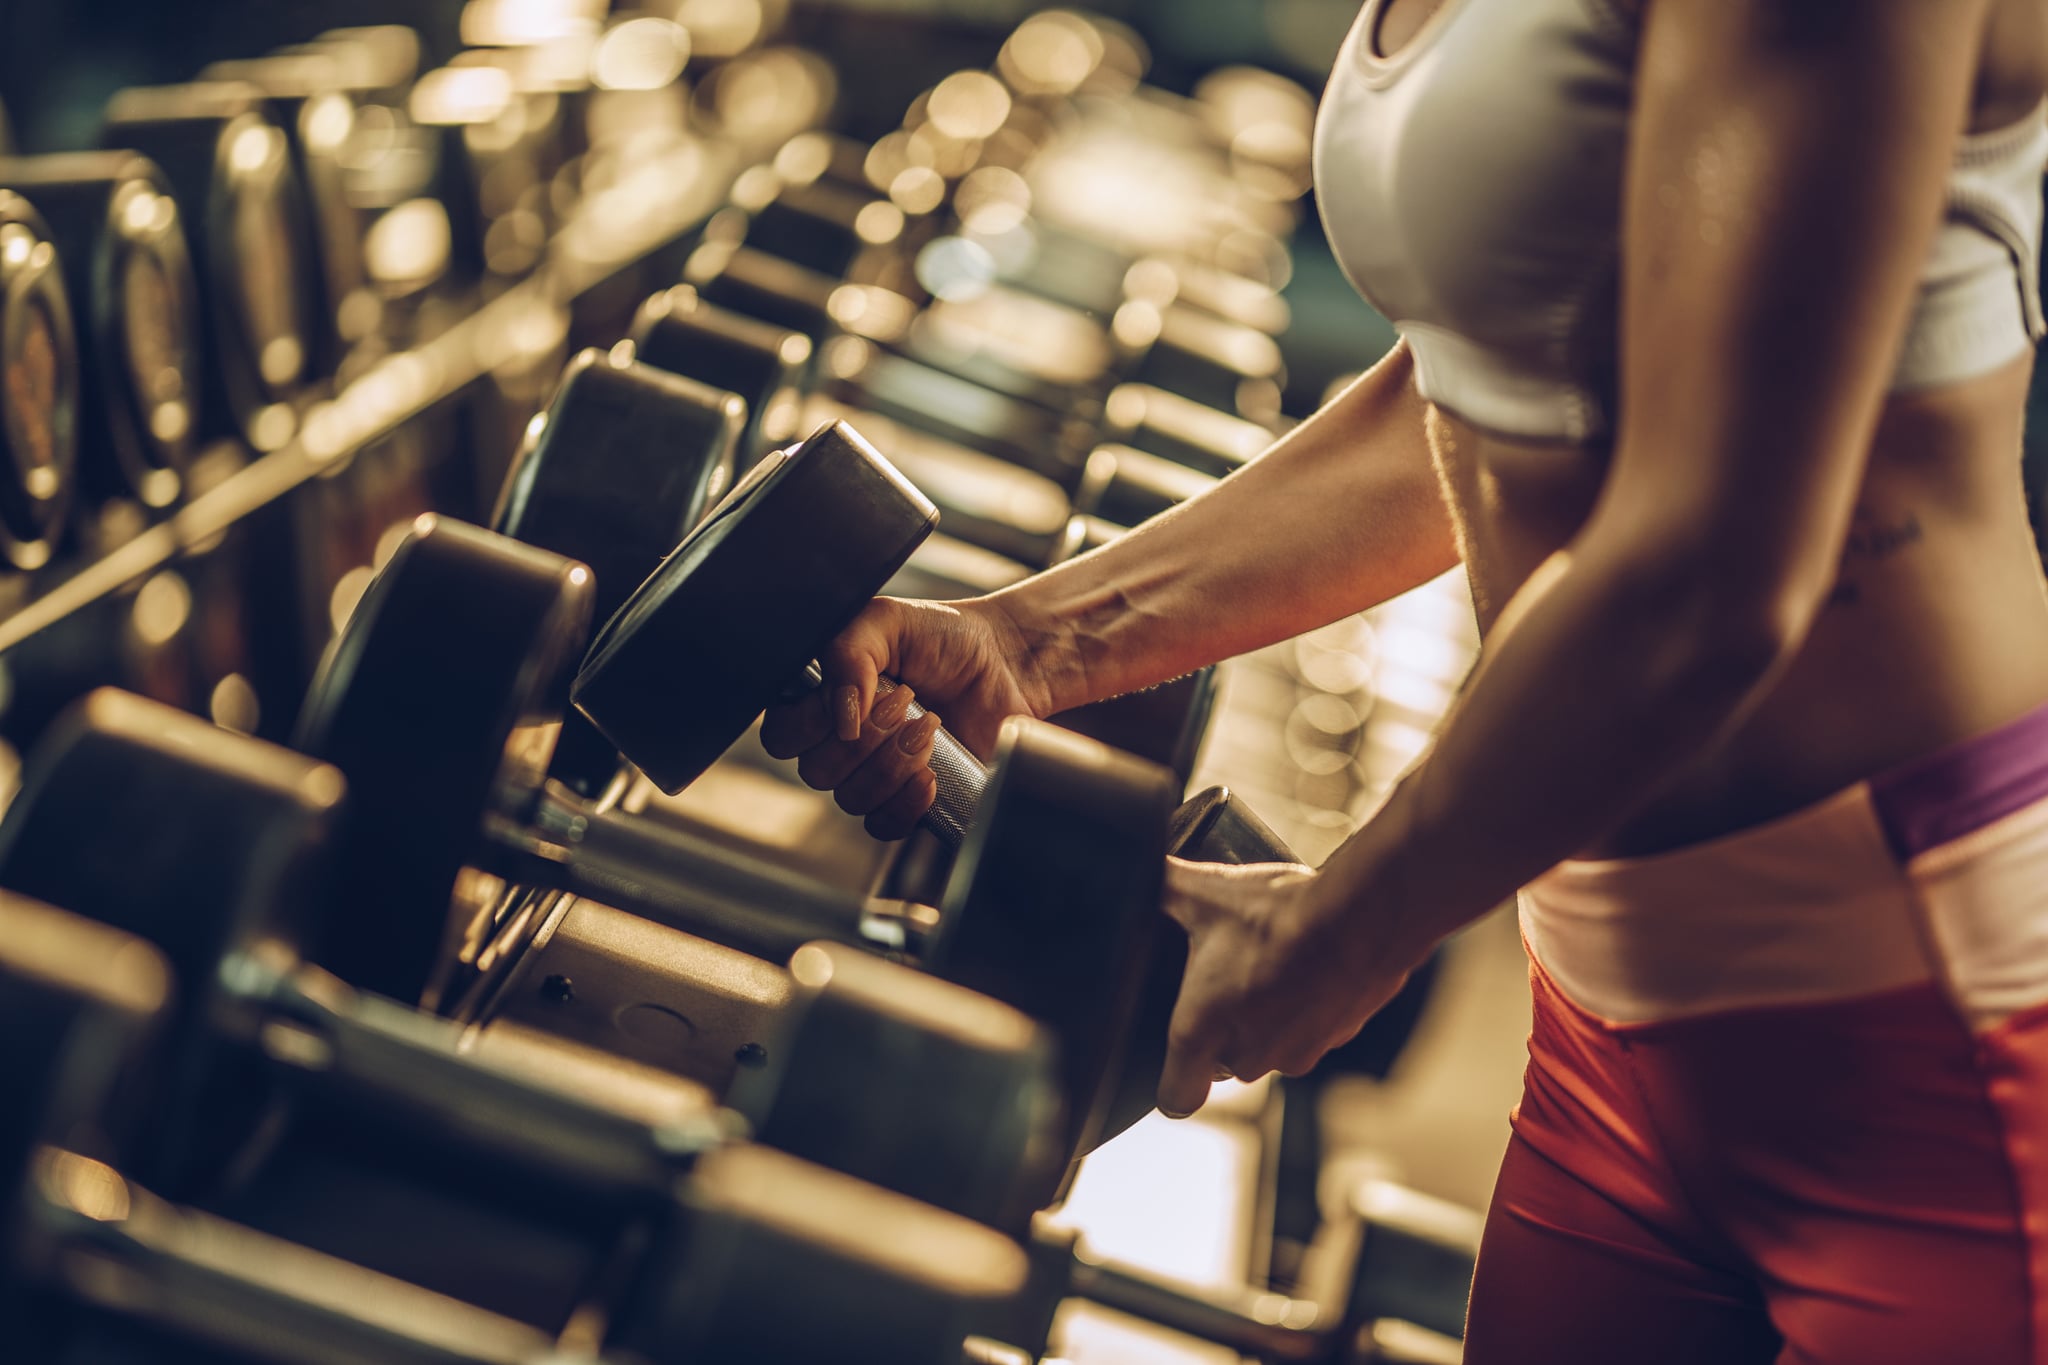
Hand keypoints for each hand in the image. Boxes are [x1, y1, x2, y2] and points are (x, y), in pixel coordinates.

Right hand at [759, 596, 1047, 837]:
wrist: (1004, 663)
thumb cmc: (942, 636)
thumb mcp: (885, 620)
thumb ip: (846, 651)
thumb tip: (839, 715)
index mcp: (819, 699)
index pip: (782, 735)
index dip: (813, 724)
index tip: (861, 695)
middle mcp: (838, 741)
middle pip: (816, 772)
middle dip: (867, 738)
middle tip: (906, 700)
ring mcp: (871, 774)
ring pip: (851, 799)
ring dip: (893, 765)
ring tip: (929, 726)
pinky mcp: (907, 801)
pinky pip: (884, 825)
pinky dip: (906, 803)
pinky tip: (931, 773)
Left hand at [1155, 858, 1418, 1118]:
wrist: (1363, 916)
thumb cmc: (1277, 913)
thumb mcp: (1206, 892)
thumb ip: (1162, 888)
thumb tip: (1135, 871)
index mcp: (1201, 1031)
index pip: (1177, 1096)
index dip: (1173, 1084)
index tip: (1175, 1062)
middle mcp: (1247, 1054)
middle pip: (1223, 1063)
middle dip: (1222, 1030)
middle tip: (1226, 980)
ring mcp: (1296, 1052)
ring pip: (1270, 1047)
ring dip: (1268, 1019)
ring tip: (1271, 965)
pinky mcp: (1336, 1038)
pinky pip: (1311, 1032)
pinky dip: (1308, 1009)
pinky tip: (1308, 966)